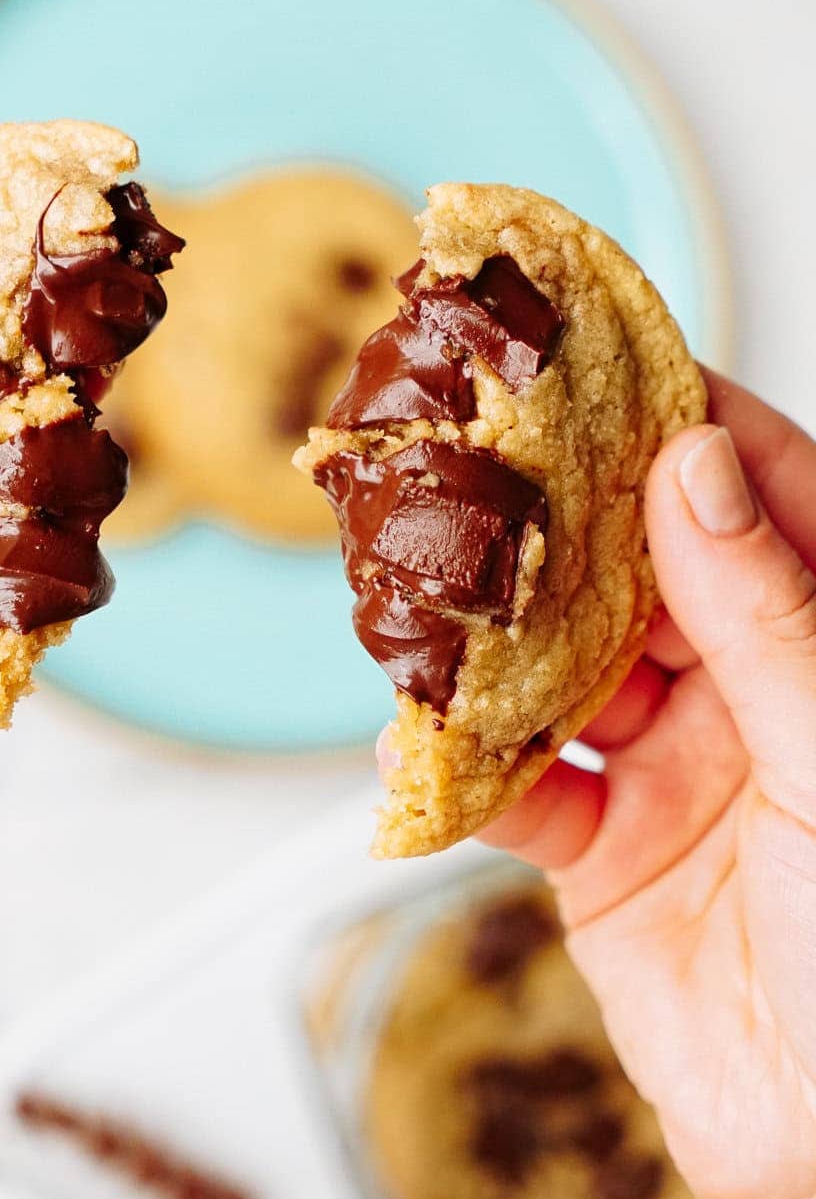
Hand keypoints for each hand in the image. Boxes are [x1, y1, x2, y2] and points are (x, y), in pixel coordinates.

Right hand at [476, 372, 815, 1198]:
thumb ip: (766, 616)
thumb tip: (693, 465)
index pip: (755, 492)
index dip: (679, 416)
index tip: (592, 354)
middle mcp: (751, 686)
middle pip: (638, 564)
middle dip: (556, 513)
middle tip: (471, 449)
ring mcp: (672, 761)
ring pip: (561, 661)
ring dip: (496, 634)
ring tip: (433, 584)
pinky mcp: (600, 844)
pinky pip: (515, 783)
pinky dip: (468, 766)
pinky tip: (436, 743)